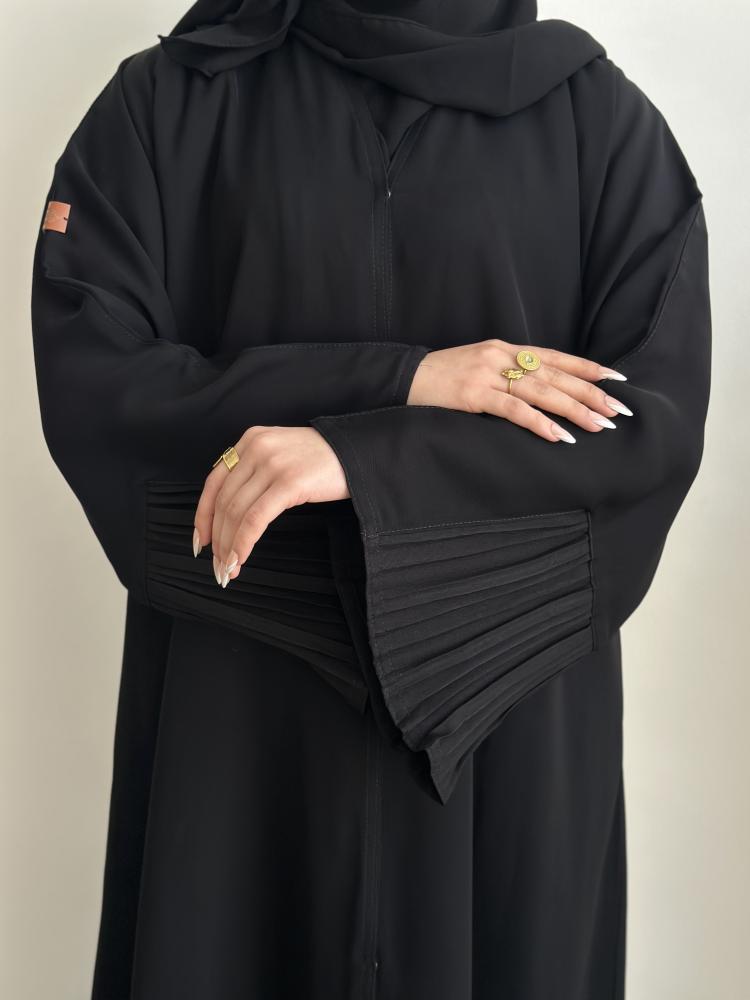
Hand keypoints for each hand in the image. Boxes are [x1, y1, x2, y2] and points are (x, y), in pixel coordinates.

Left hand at [193, 426, 348, 586]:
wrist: (363, 452)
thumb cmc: (327, 461)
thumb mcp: (284, 456)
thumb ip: (258, 471)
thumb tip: (234, 511)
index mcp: (251, 440)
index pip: (215, 482)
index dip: (203, 516)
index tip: (201, 542)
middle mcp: (256, 448)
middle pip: (224, 501)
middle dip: (217, 540)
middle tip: (218, 567)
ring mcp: (272, 464)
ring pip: (236, 513)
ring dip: (229, 547)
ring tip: (229, 571)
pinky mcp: (289, 482)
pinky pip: (256, 519)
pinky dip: (244, 542)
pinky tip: (241, 560)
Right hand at [406, 339, 632, 441]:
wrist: (406, 377)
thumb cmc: (445, 378)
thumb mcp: (481, 368)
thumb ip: (509, 374)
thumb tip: (544, 391)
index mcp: (506, 349)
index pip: (557, 357)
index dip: (588, 368)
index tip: (617, 379)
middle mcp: (502, 356)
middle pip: (556, 375)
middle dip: (590, 393)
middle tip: (618, 411)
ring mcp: (488, 374)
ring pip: (541, 391)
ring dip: (573, 410)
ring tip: (599, 426)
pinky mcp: (474, 394)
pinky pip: (513, 410)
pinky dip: (539, 423)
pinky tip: (559, 436)